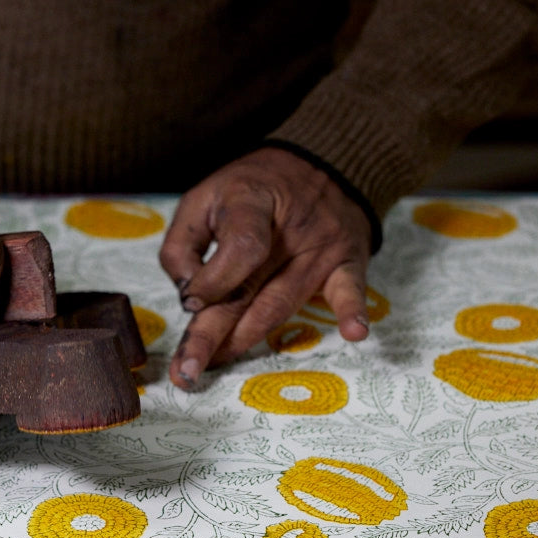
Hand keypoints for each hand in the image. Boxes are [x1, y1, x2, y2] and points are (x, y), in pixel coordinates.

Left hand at [158, 147, 372, 389]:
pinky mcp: (347, 263)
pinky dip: (353, 312)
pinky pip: (351, 291)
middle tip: (184, 372)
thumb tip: (188, 294)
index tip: (191, 301)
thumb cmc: (252, 190)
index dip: (212, 281)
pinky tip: (354, 333)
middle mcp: (290, 229)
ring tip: (213, 365)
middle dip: (212, 334)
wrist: (322, 165)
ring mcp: (322, 247)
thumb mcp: (203, 197)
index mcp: (252, 202)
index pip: (238, 250)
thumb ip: (182, 243)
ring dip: (245, 340)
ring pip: (280, 305)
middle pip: (248, 290)